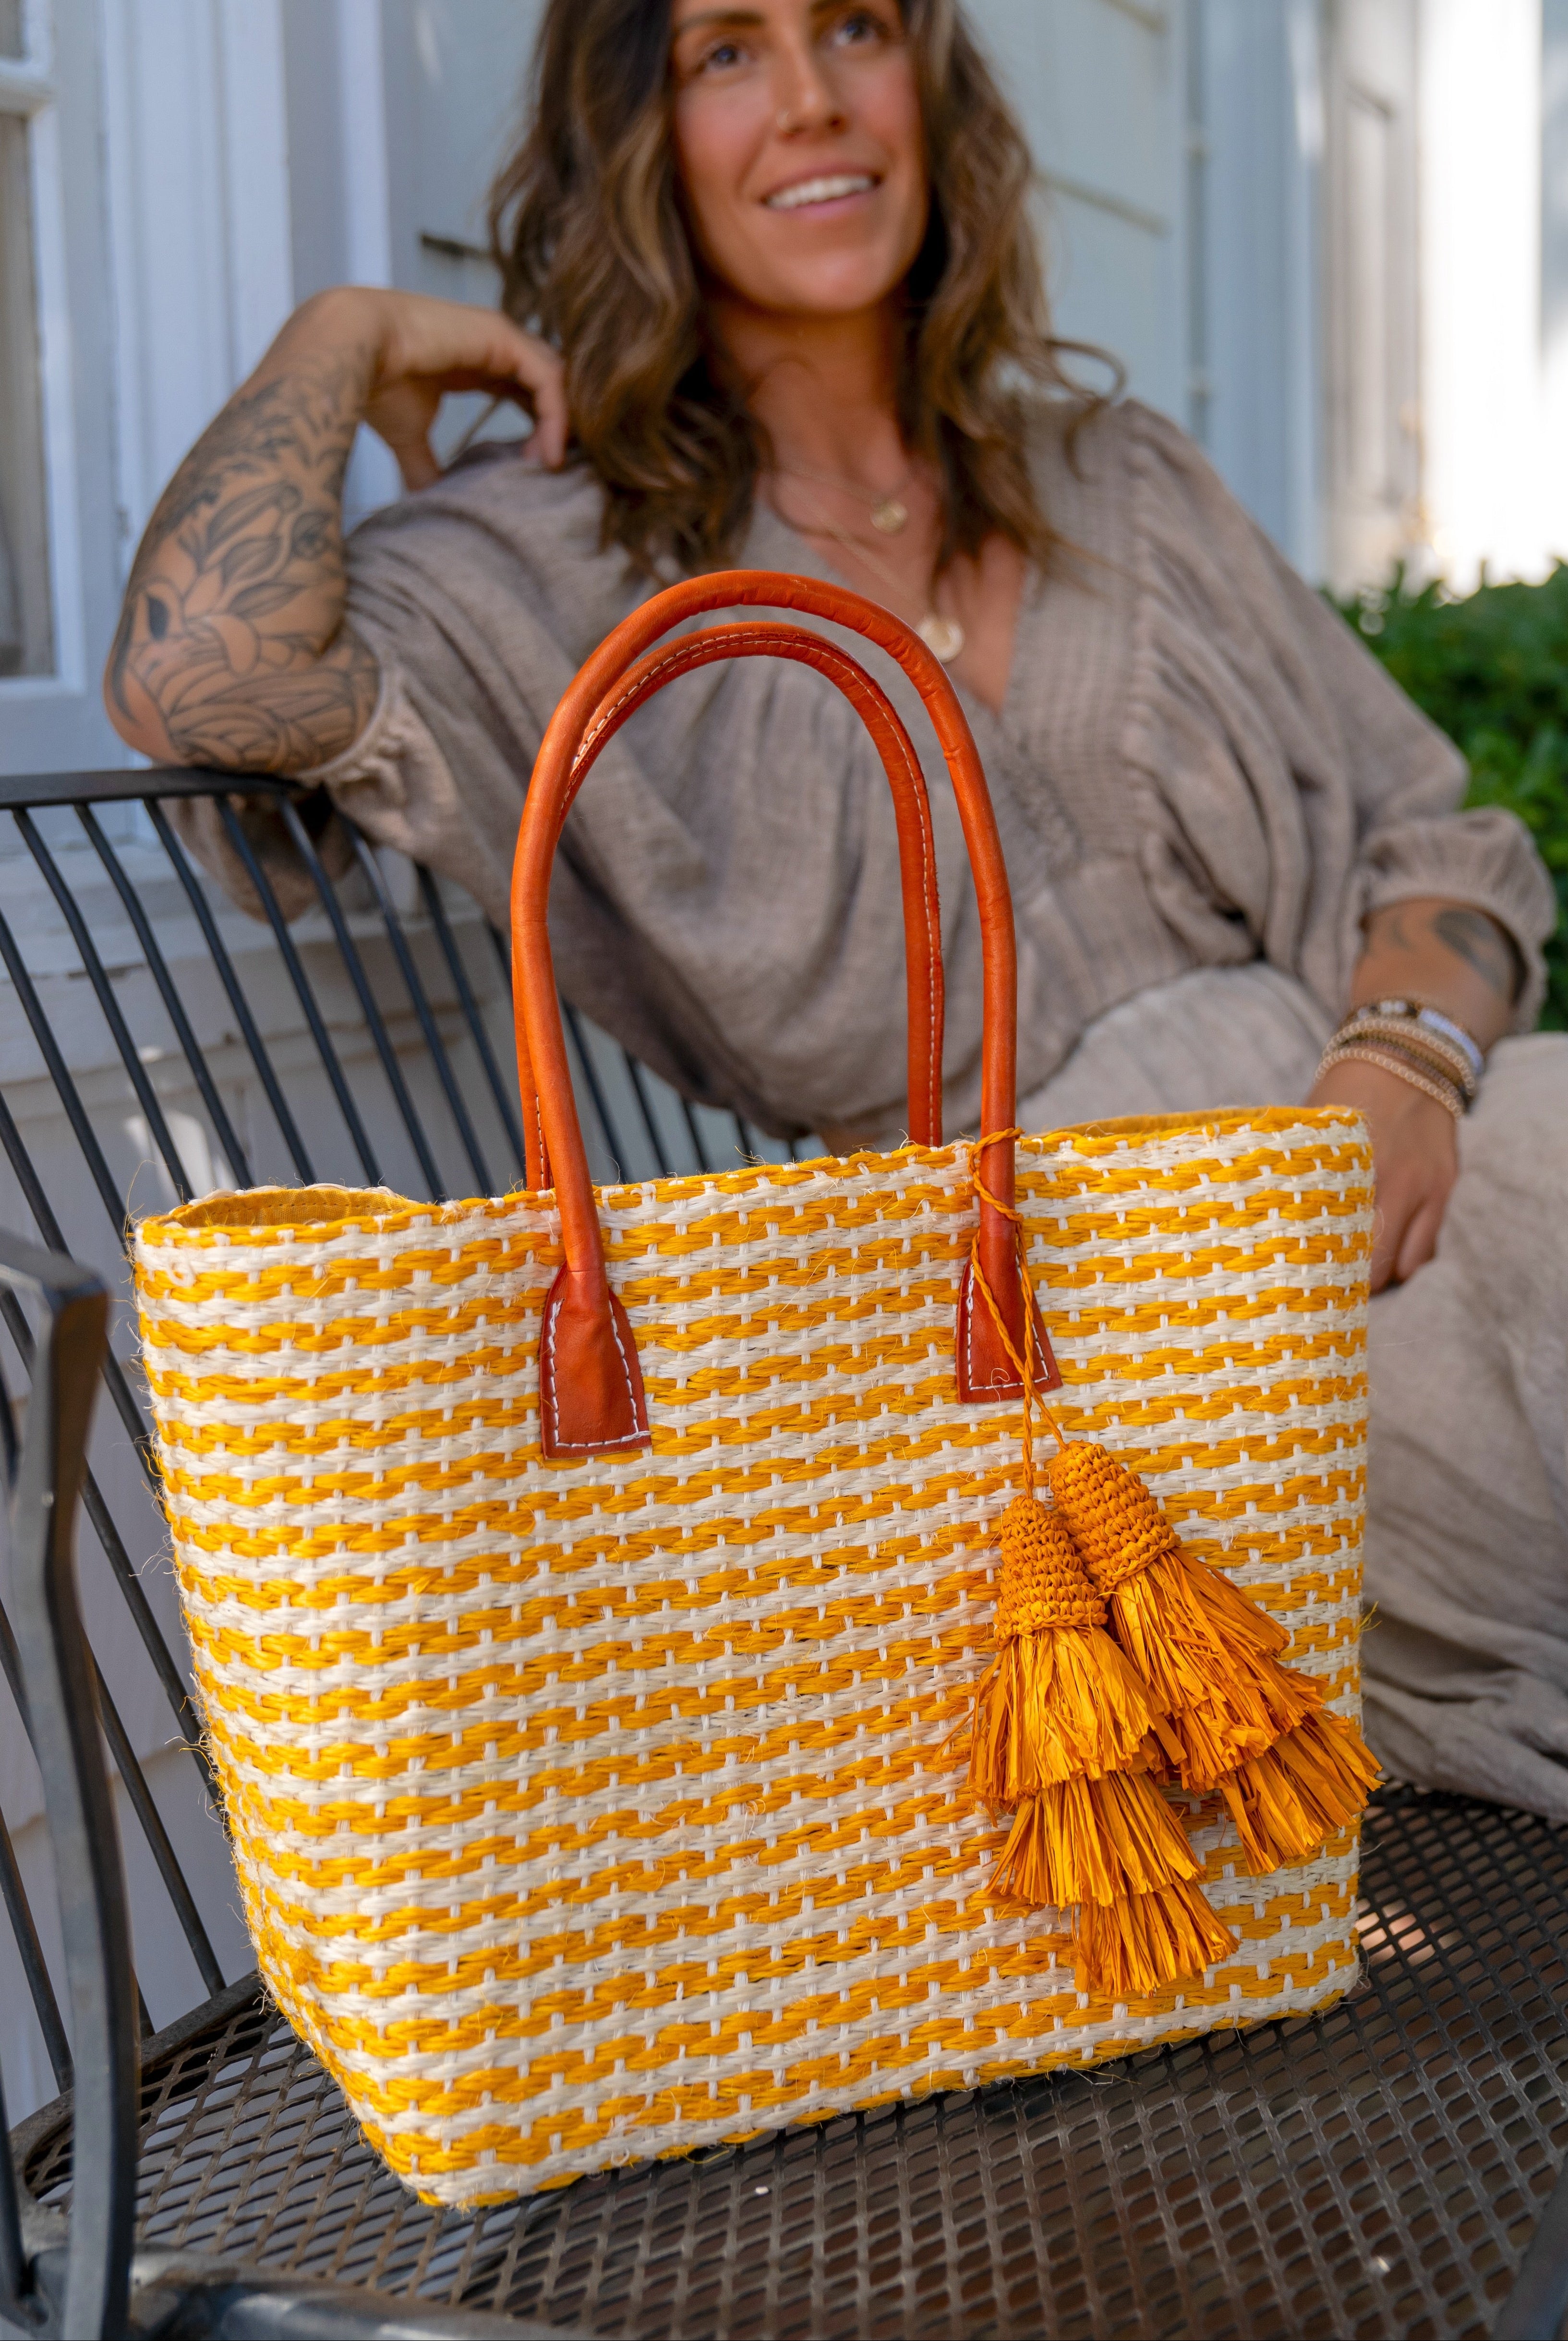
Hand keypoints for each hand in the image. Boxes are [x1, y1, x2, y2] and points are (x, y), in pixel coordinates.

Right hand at [300, 286, 568, 489]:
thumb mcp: (409, 435)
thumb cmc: (373, 385)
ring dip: (561, 425)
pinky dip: (556, 417)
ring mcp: (500, 335)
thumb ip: (425, 466)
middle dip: (559, 425)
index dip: (540, 426)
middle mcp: (494, 342)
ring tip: (551, 466)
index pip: (528, 389)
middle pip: (549, 383)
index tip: (537, 467)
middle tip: (556, 469)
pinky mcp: (502, 336)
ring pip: (556, 380)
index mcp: (477, 359)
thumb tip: (427, 504)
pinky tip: (547, 454)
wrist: (350, 351)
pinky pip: (548, 379)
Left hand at [1308, 1057, 1458, 1291]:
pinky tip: (1390, 1260)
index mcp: (1351, 1166)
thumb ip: (1299, 1167)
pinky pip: (1429, 1246)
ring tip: (1357, 1284)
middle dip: (1351, 1285)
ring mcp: (1426, 1187)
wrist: (1409, 1055)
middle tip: (1326, 1294)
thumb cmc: (1346, 1089)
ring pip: (1407, 1263)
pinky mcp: (1446, 1187)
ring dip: (1383, 1278)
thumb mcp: (1315, 1125)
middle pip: (1375, 1261)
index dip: (1319, 1272)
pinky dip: (1410, 1260)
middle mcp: (1393, 1181)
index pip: (1334, 1239)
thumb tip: (1261, 1209)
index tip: (1300, 1288)